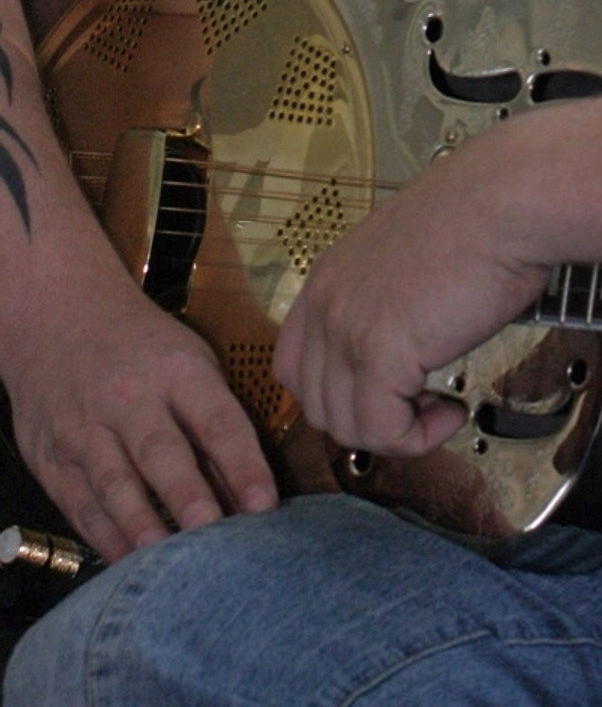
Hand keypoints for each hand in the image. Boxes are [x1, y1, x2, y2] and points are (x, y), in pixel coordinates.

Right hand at [4, 261, 277, 562]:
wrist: (58, 319)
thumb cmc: (144, 349)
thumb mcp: (190, 362)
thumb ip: (217, 422)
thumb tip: (251, 492)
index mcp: (178, 370)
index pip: (217, 420)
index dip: (243, 464)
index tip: (265, 505)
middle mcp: (130, 399)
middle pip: (161, 452)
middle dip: (188, 496)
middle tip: (213, 535)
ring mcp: (86, 430)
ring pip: (116, 484)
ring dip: (143, 525)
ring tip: (168, 565)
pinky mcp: (53, 459)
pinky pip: (82, 505)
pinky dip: (106, 538)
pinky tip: (130, 564)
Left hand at [273, 138, 549, 458]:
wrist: (506, 202)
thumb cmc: (481, 218)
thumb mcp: (409, 256)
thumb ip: (388, 298)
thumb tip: (405, 343)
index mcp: (331, 275)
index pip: (294, 363)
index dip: (337, 392)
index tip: (383, 392)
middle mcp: (328, 302)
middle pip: (317, 403)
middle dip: (370, 418)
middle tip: (419, 404)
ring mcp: (347, 328)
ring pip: (347, 426)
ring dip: (397, 431)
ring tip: (441, 406)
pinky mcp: (380, 353)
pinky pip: (384, 430)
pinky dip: (419, 437)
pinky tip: (452, 410)